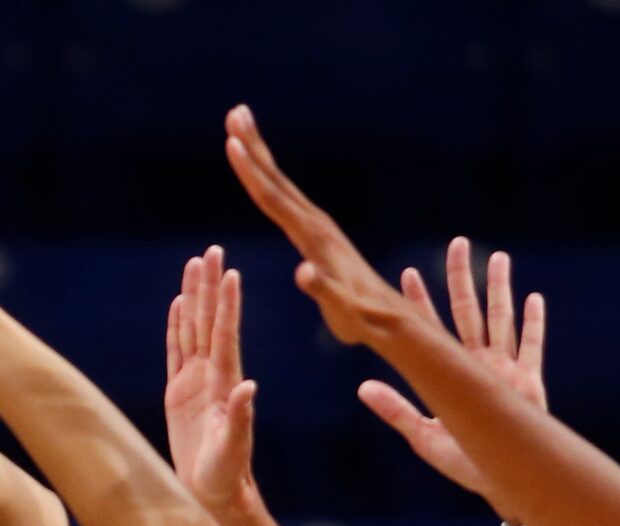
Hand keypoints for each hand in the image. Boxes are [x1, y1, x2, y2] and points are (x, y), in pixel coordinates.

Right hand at [162, 247, 258, 513]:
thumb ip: (240, 418)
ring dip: (194, 297)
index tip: (230, 272)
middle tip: (212, 250)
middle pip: (209, 322)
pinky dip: (177, 327)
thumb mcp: (233, 448)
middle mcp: (213, 376)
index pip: (225, 335)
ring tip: (195, 264)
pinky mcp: (179, 393)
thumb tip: (249, 387)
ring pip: (193, 329)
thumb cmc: (227, 475)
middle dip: (210, 286)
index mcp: (225, 384)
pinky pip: (176, 352)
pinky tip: (179, 305)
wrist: (216, 493)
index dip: (227, 304)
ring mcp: (196, 382)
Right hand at [223, 104, 407, 347]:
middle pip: (277, 181)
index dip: (251, 173)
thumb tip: (303, 273)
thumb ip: (323, 289)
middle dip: (254, 148)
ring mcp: (319, 228)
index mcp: (314, 238)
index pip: (274, 200)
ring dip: (261, 158)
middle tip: (235, 113)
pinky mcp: (320, 236)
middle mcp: (316, 225)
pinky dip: (272, 184)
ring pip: (282, 186)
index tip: (231, 142)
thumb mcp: (342, 308)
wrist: (388, 319)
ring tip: (243, 129)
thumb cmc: (362, 317)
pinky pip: (288, 202)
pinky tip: (265, 179)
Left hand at [358, 239, 545, 512]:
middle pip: (468, 311)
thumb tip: (362, 388)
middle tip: (456, 244)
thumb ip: (396, 410)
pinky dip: (534, 322)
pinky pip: (532, 346)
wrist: (502, 485)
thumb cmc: (464, 465)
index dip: (420, 302)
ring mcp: (505, 371)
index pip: (432, 329)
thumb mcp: (424, 437)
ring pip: (501, 318)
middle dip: (461, 278)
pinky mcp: (530, 383)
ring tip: (498, 257)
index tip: (407, 274)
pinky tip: (534, 297)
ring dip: (499, 288)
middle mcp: (477, 365)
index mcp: (451, 374)